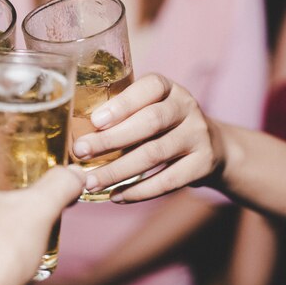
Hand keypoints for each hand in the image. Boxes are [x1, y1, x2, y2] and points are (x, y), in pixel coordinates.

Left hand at [72, 73, 224, 202]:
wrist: (211, 146)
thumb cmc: (162, 125)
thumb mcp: (148, 108)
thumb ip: (121, 114)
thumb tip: (74, 135)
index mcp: (168, 88)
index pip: (149, 87)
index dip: (122, 104)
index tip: (95, 121)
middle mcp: (187, 106)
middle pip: (149, 122)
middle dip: (111, 139)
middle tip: (80, 152)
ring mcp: (198, 135)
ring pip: (154, 154)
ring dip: (118, 171)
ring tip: (91, 182)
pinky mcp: (203, 164)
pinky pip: (167, 181)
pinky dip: (138, 191)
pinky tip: (115, 196)